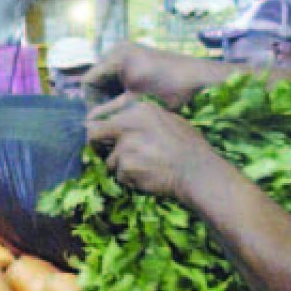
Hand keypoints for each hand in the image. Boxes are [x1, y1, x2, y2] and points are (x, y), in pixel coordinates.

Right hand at [84, 42, 216, 109]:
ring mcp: (129, 51)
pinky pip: (120, 76)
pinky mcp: (139, 57)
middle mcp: (119, 49)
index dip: (91, 104)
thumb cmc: (170, 90)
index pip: (89, 82)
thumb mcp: (136, 105)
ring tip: (123, 113)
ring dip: (112, 97)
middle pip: (97, 80)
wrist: (202, 79)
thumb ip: (109, 112)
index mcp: (116, 56)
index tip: (101, 120)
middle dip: (101, 100)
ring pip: (108, 80)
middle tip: (112, 118)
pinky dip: (122, 90)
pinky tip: (132, 104)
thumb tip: (87, 124)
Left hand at [86, 94, 221, 202]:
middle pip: (93, 133)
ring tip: (144, 167)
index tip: (103, 138)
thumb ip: (143, 120)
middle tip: (101, 152)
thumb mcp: (168, 120)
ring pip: (110, 161)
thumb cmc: (187, 146)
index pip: (105, 117)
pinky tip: (147, 176)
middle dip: (95, 144)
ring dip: (122, 167)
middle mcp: (128, 125)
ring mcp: (126, 147)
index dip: (102, 129)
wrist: (196, 171)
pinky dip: (130, 180)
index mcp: (139, 110)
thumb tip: (122, 122)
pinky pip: (120, 176)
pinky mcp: (126, 167)